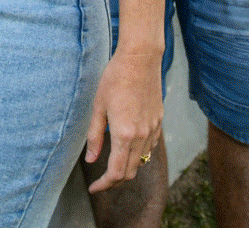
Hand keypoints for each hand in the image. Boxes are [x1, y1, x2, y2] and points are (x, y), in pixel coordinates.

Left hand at [83, 49, 162, 193]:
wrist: (140, 59)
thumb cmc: (115, 78)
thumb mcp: (98, 106)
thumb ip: (95, 136)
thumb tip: (90, 159)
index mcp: (124, 134)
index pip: (116, 172)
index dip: (104, 184)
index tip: (94, 188)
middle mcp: (141, 137)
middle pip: (130, 172)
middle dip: (114, 181)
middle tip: (101, 181)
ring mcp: (152, 130)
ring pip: (141, 162)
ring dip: (127, 168)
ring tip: (112, 164)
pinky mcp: (158, 122)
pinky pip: (148, 148)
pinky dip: (137, 154)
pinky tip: (127, 146)